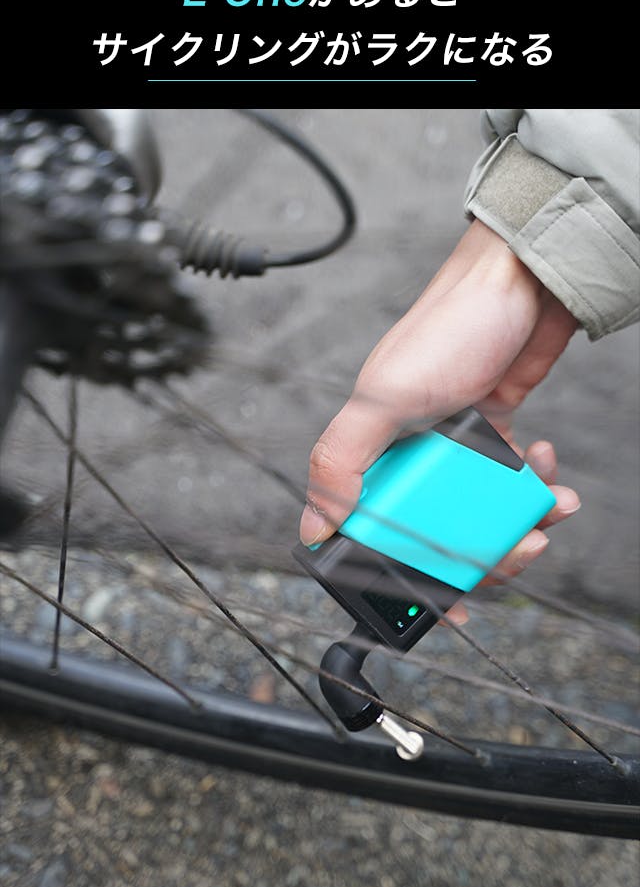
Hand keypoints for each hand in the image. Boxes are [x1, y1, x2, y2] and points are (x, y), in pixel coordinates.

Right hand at [300, 221, 579, 622]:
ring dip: (519, 527)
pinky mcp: (495, 440)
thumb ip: (340, 461)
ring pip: (482, 520)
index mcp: (373, 456)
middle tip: (514, 553)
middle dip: (483, 557)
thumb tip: (314, 528)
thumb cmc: (448, 327)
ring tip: (542, 516)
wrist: (522, 282)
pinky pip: (514, 488)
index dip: (405, 578)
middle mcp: (412, 459)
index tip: (444, 605)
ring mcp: (455, 453)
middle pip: (439, 539)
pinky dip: (537, 489)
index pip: (375, 534)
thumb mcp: (383, 397)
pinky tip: (546, 472)